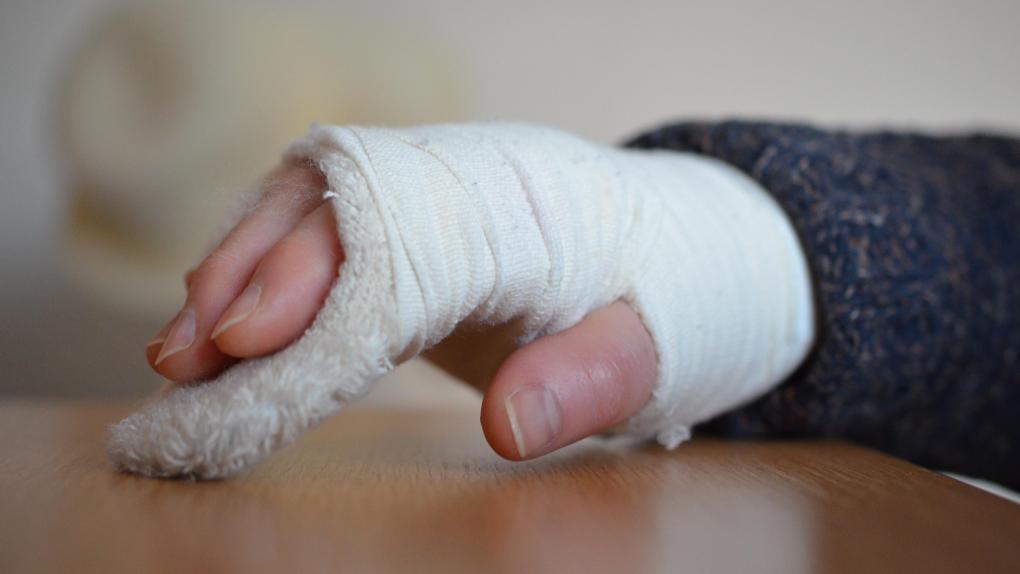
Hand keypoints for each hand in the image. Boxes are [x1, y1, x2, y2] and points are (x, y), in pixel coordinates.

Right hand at [148, 163, 655, 459]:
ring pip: (310, 214)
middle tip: (184, 358)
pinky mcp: (408, 229)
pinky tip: (221, 327)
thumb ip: (589, 380)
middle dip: (253, 280)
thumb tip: (507, 427)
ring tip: (178, 355)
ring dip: (236, 277)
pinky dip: (264, 278)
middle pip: (334, 211)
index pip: (397, 245)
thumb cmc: (665, 300)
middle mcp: (458, 185)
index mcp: (518, 209)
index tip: (246, 344)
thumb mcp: (650, 350)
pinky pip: (322, 237)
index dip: (318, 290)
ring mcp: (426, 199)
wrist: (673, 246)